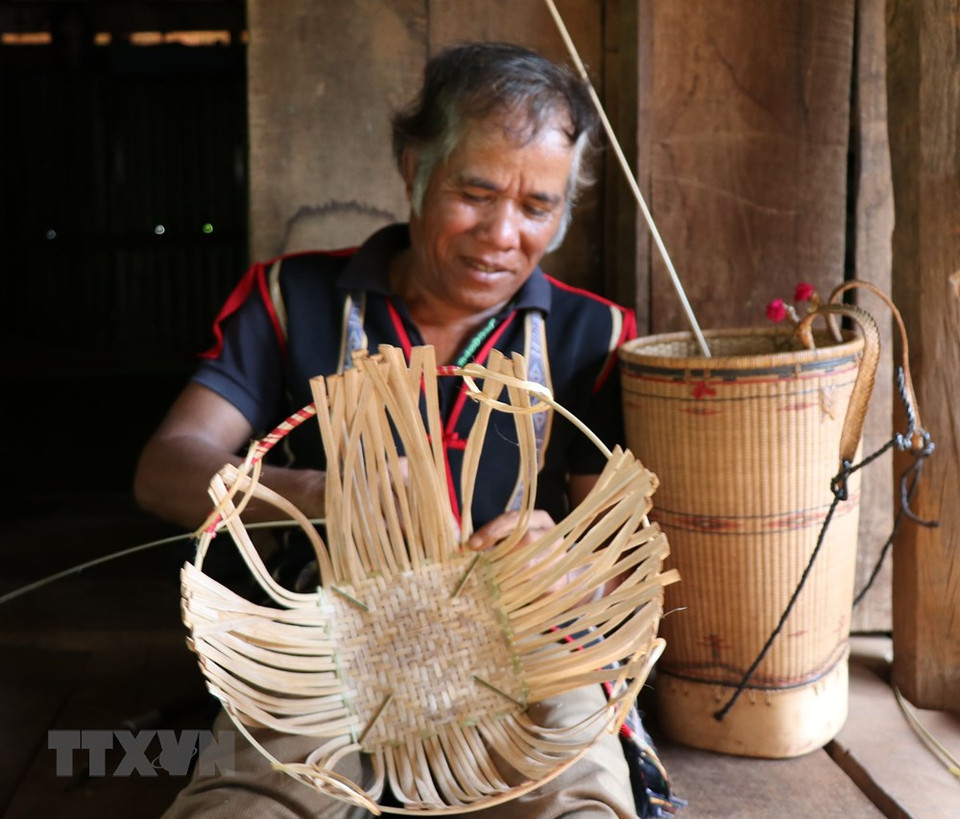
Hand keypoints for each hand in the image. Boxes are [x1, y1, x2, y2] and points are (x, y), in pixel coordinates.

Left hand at [466, 509, 599, 599]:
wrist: (562, 577)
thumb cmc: (529, 553)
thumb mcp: (517, 538)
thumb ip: (497, 537)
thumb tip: (469, 545)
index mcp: (541, 520)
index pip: (514, 519)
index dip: (491, 530)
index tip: (471, 544)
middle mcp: (553, 536)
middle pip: (525, 540)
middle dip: (498, 554)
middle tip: (479, 566)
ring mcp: (559, 560)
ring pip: (528, 565)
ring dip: (503, 574)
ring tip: (486, 580)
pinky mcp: (558, 583)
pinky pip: (532, 587)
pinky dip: (513, 591)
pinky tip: (500, 594)